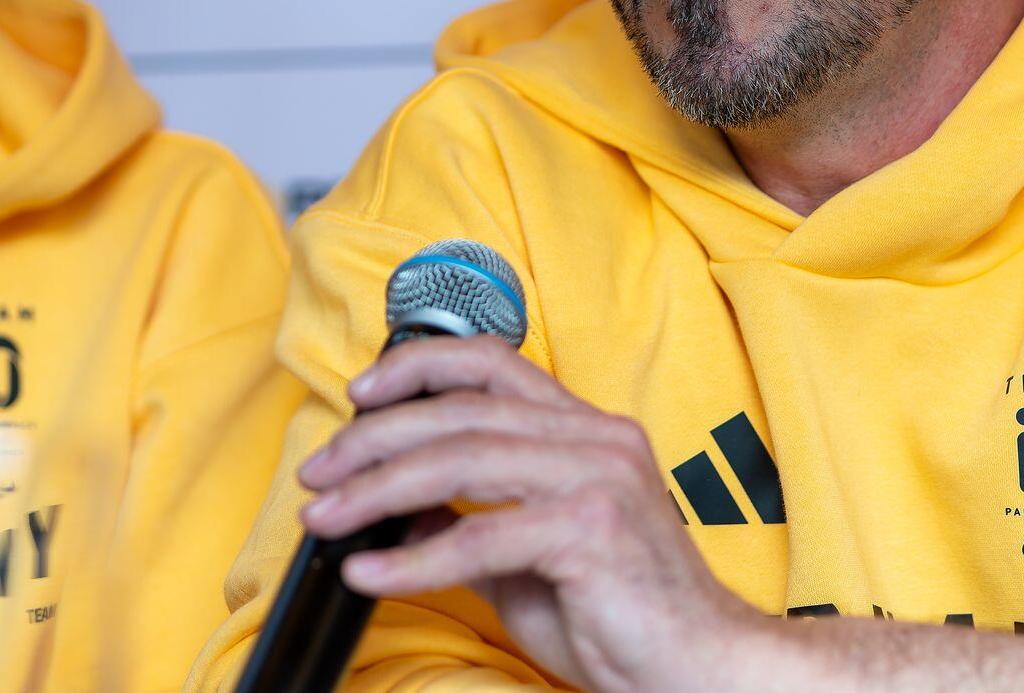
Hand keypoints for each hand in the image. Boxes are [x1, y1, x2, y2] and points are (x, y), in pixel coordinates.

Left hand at [295, 335, 761, 692]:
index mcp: (586, 430)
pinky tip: (371, 571)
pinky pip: (478, 538)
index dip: (418, 366)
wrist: (703, 669)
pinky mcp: (591, 530)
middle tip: (320, 473)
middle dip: (374, 438)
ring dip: (377, 488)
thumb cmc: (624, 618)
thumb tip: (398, 512)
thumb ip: (469, 525)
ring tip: (327, 516)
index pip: (492, 362)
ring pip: (460, 459)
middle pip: (460, 411)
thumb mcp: (526, 563)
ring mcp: (597, 478)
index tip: (360, 393)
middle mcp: (595, 439)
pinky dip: (413, 558)